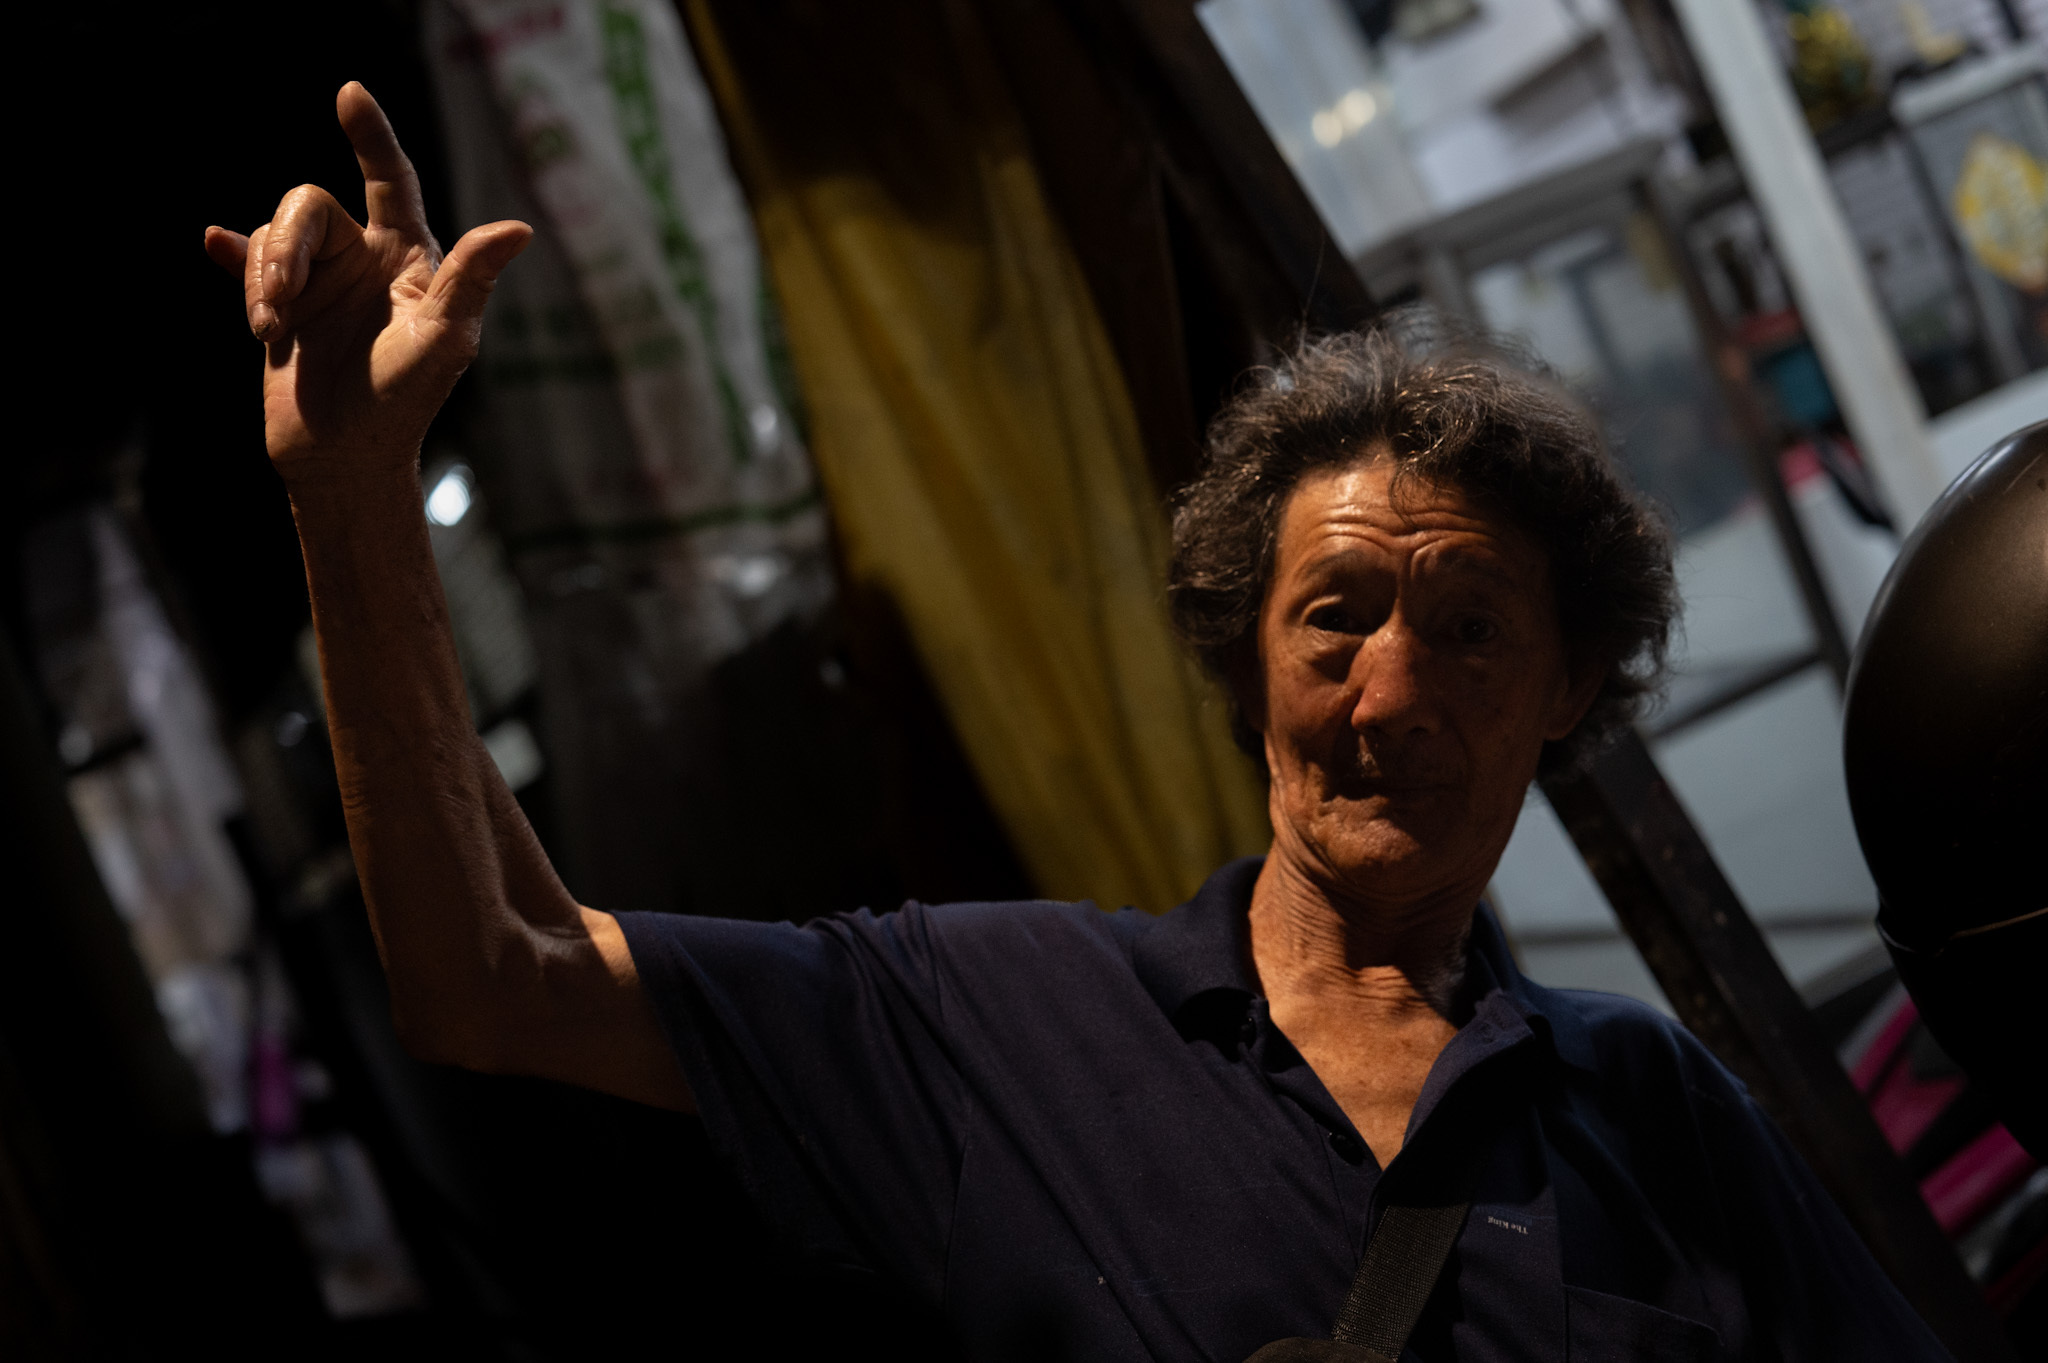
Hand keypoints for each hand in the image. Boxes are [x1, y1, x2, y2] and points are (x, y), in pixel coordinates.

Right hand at [204, 82, 530, 480]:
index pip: (391, 180)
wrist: (345, 458)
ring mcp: (321, 282)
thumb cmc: (405, 403)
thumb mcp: (444, 338)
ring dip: (260, 277)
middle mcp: (364, 260)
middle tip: (278, 307)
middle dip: (284, 246)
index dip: (372, 137)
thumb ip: (471, 279)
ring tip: (268, 330)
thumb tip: (519, 230)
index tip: (349, 94)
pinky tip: (211, 244)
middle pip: (307, 206)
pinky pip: (247, 263)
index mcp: (408, 259)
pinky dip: (233, 257)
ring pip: (272, 235)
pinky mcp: (283, 309)